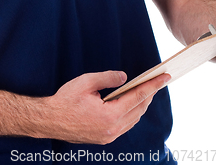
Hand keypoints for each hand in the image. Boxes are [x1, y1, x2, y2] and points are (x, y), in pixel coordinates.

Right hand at [43, 70, 170, 143]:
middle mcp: (112, 129)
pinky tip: (130, 103)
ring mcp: (109, 136)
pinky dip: (132, 112)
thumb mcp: (86, 82)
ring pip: (134, 119)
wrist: (50, 120)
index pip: (138, 98)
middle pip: (139, 109)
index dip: (153, 86)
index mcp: (109, 115)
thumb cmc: (65, 100)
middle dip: (150, 94)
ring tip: (146, 89)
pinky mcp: (104, 138)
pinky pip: (125, 125)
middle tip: (158, 80)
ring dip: (141, 104)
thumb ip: (107, 78)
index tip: (165, 77)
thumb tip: (125, 77)